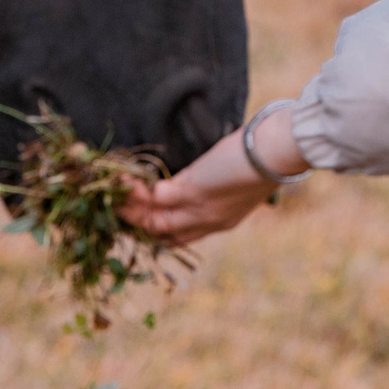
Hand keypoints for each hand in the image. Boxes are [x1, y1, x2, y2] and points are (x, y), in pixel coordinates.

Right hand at [123, 103, 306, 246]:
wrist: (277, 152)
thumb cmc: (266, 154)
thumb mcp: (243, 175)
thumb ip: (222, 178)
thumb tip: (213, 165)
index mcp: (222, 221)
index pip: (181, 236)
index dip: (157, 232)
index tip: (139, 224)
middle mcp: (208, 222)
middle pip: (162, 234)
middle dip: (137, 227)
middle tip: (116, 214)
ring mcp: (199, 210)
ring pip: (154, 220)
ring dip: (129, 210)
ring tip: (110, 196)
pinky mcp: (192, 192)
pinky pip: (154, 197)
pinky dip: (136, 190)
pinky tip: (122, 180)